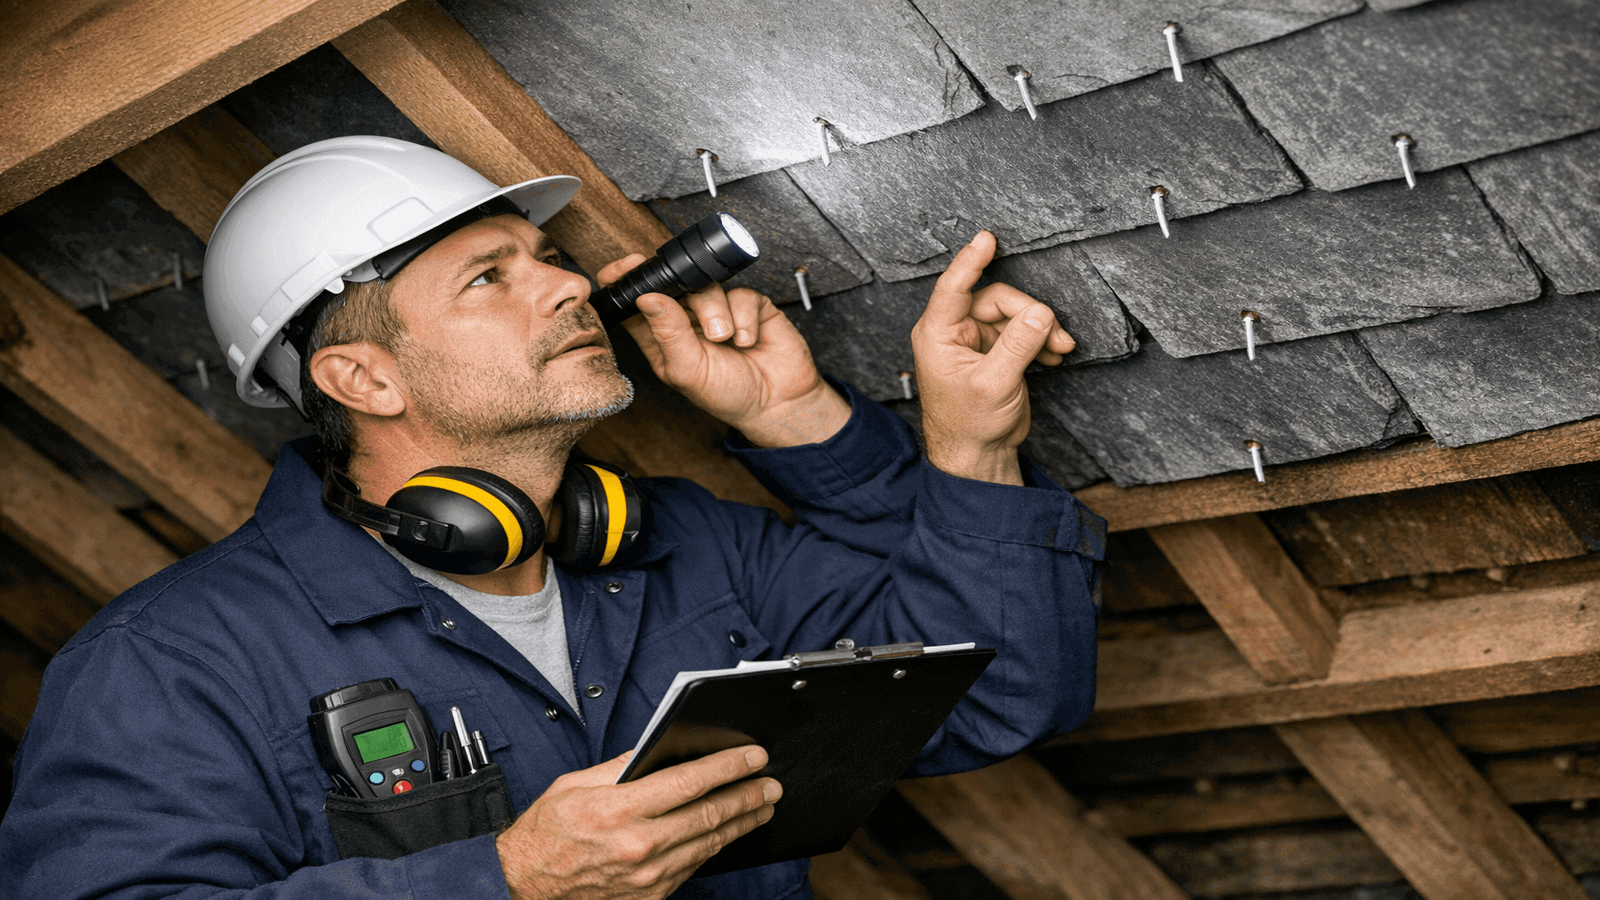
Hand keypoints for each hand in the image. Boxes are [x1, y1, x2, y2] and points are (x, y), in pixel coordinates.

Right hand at [496, 745, 780, 899]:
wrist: (522, 886)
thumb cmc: (545, 834)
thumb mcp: (575, 785)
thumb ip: (621, 768)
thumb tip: (658, 749)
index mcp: (619, 811)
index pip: (688, 782)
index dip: (727, 767)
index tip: (753, 756)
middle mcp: (638, 846)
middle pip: (708, 815)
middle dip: (746, 796)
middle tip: (771, 783)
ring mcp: (647, 877)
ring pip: (708, 844)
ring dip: (740, 823)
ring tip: (762, 806)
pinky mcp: (649, 897)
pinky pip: (691, 867)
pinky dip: (714, 847)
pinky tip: (727, 833)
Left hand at [598, 255, 849, 447]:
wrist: (777, 404)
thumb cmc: (727, 395)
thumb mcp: (689, 371)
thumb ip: (668, 333)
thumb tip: (645, 298)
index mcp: (661, 335)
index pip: (635, 300)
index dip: (627, 279)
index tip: (628, 267)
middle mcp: (686, 319)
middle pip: (673, 284)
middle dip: (680, 291)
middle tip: (681, 295)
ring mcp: (718, 310)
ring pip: (707, 286)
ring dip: (715, 312)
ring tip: (724, 339)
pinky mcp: (748, 305)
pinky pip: (741, 293)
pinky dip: (744, 317)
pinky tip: (747, 340)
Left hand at [911, 231, 1075, 484]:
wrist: (976, 456)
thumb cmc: (970, 425)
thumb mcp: (996, 384)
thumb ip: (1018, 345)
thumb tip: (1040, 312)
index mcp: (938, 335)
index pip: (954, 287)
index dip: (971, 260)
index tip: (986, 237)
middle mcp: (953, 332)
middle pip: (997, 300)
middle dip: (1030, 315)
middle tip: (1055, 336)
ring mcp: (974, 341)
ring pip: (1013, 314)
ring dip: (1039, 328)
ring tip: (1060, 348)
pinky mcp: (993, 352)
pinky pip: (1019, 331)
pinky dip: (1039, 339)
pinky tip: (1054, 355)